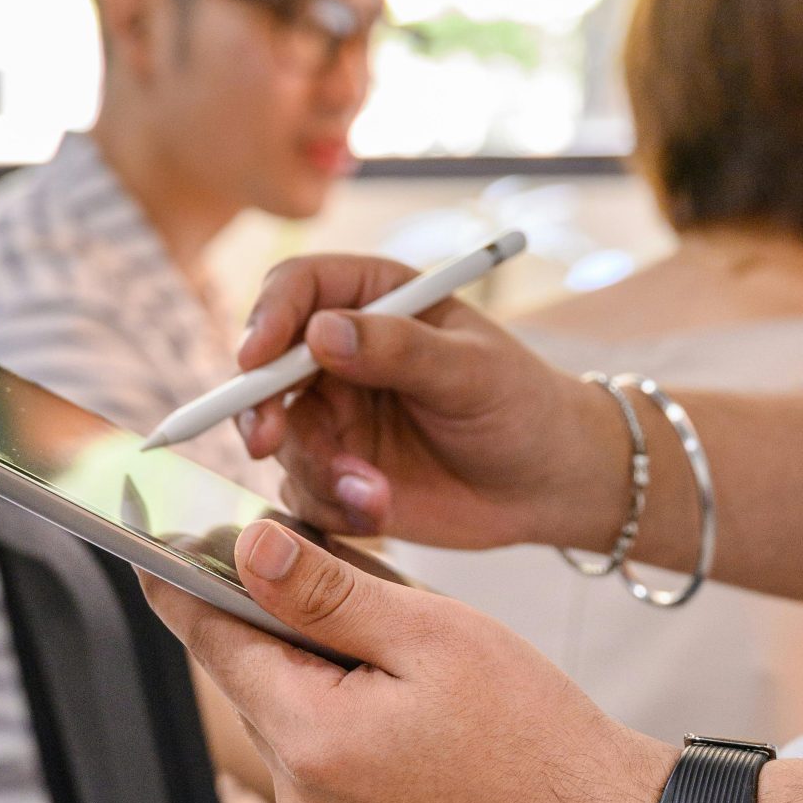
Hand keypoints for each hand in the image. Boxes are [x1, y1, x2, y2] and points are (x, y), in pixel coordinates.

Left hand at [140, 519, 672, 802]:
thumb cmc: (531, 729)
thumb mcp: (429, 634)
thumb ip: (327, 591)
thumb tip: (248, 548)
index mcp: (309, 739)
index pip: (213, 642)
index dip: (182, 583)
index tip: (149, 541)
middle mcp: (301, 794)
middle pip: (251, 675)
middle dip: (270, 612)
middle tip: (306, 552)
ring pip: (289, 710)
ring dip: (313, 659)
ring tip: (383, 623)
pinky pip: (323, 750)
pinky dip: (341, 703)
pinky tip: (398, 682)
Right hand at [232, 251, 626, 549]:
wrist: (546, 484)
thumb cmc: (520, 405)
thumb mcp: (472, 370)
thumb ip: (401, 349)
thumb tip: (322, 332)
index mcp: (374, 300)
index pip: (298, 289)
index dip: (267, 317)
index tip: (256, 358)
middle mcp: (341, 353)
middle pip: (266, 367)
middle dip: (258, 405)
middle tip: (266, 440)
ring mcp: (334, 416)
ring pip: (281, 438)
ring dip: (316, 469)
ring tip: (375, 495)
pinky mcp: (336, 474)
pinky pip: (303, 491)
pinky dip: (331, 506)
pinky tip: (378, 513)